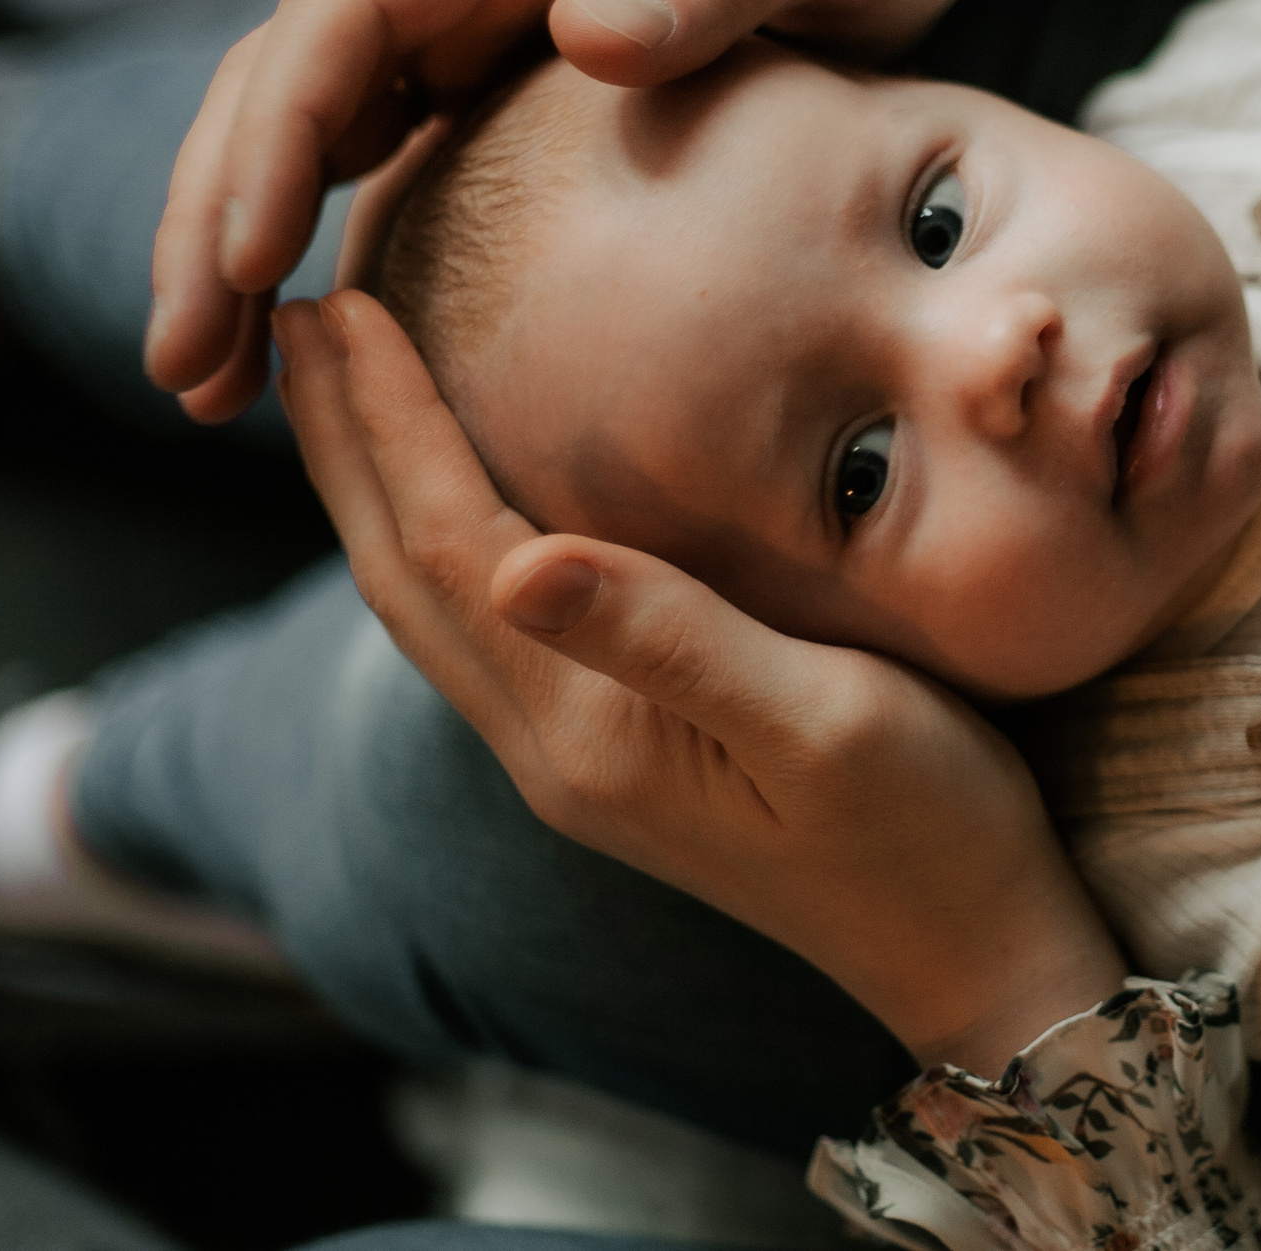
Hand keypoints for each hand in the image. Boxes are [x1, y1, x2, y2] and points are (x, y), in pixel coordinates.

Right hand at [153, 0, 1090, 423]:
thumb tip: (583, 37)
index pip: (347, 9)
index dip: (280, 134)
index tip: (246, 263)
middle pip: (293, 75)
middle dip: (217, 215)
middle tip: (183, 368)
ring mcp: (482, 13)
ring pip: (317, 124)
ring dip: (245, 243)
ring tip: (212, 386)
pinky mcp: (509, 75)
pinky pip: (388, 157)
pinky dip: (333, 243)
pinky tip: (319, 351)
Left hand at [272, 289, 1124, 1076]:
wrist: (968, 954)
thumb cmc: (924, 827)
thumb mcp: (822, 718)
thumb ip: (671, 641)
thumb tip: (519, 564)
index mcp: (589, 731)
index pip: (452, 546)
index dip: (391, 424)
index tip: (340, 306)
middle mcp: (554, 752)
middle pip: (407, 577)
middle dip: (345, 446)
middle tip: (292, 323)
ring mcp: (577, 765)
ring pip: (433, 610)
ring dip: (375, 495)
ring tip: (343, 397)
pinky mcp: (615, 764)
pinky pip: (484, 634)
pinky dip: (438, 545)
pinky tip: (457, 509)